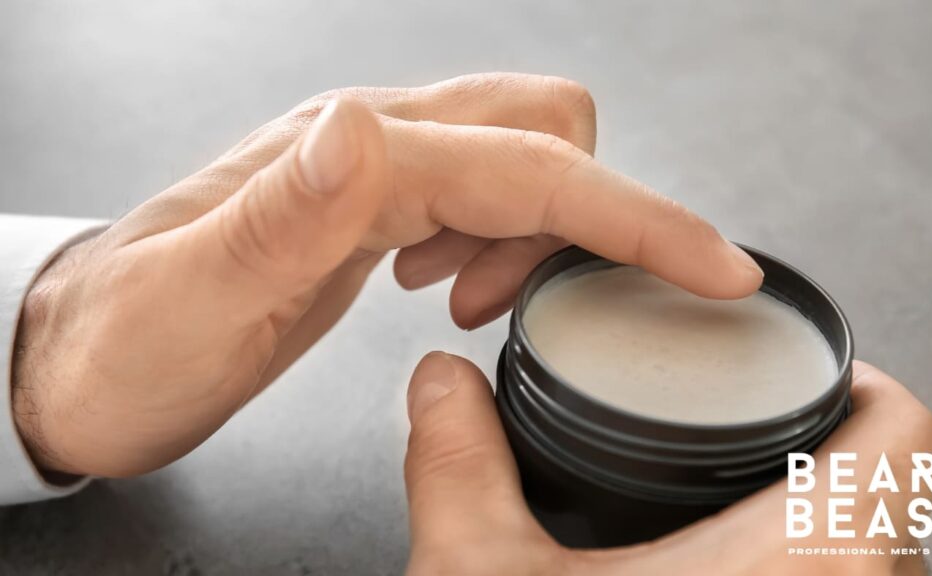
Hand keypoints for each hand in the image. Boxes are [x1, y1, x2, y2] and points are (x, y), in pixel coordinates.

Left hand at [12, 73, 762, 477]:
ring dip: (540, 234)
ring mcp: (373, 174)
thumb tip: (361, 128)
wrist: (78, 360)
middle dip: (591, 216)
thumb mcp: (190, 297)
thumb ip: (282, 212)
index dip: (635, 216)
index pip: (529, 170)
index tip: (713, 266)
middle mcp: (368, 149)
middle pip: (544, 129)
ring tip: (468, 307)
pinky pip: (481, 197)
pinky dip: (502, 243)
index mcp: (346, 165)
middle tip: (525, 305)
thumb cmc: (125, 345)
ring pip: (522, 161)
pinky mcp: (373, 209)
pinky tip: (448, 290)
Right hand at [403, 355, 931, 575]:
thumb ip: (460, 464)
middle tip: (762, 447)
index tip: (816, 383)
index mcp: (799, 569)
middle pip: (899, 511)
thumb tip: (441, 385)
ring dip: (830, 541)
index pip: (911, 438)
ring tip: (748, 519)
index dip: (869, 391)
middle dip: (834, 469)